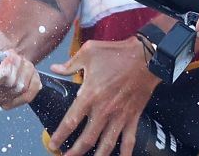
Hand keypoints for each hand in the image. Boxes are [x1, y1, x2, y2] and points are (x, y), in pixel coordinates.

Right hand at [0, 28, 39, 109]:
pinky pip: (29, 93)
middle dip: (16, 64)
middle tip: (12, 55)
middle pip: (10, 83)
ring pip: (21, 87)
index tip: (9, 55)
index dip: (5, 68)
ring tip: (18, 61)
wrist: (3, 50)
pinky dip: (32, 79)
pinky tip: (25, 71)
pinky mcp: (10, 103)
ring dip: (25, 69)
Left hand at [48, 37, 158, 154]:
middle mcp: (103, 110)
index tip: (52, 144)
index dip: (59, 136)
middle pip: (86, 139)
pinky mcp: (133, 117)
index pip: (70, 122)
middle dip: (74, 152)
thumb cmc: (116, 53)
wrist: (146, 56)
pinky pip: (128, 141)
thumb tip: (55, 68)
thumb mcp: (89, 52)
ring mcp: (119, 116)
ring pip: (106, 145)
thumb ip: (70, 64)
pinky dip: (125, 153)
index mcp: (90, 95)